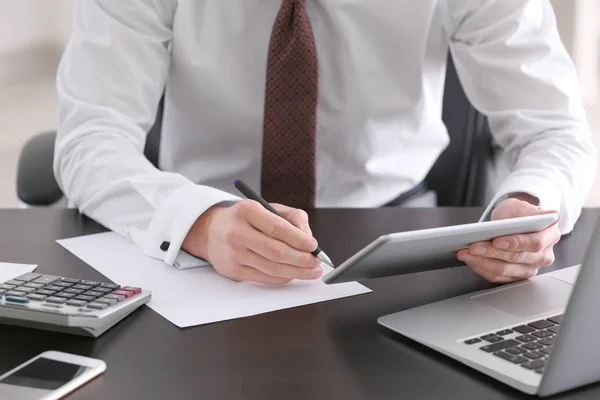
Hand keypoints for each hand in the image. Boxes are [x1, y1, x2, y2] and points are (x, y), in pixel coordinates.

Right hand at [182, 200, 322, 284]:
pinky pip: (264, 278)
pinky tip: (293, 274)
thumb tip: (308, 237)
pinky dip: (282, 278)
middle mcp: (237, 232)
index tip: (314, 246)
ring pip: (272, 268)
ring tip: (311, 271)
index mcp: (247, 211)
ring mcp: (233, 253)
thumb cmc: (244, 219)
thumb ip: (292, 218)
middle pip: (276, 251)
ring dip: (296, 272)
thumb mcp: (267, 208)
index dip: (299, 239)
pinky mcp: (233, 270)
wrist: (211, 231)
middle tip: (316, 262)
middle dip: (301, 259)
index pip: (277, 228)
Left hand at [457, 195, 559, 282]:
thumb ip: (532, 211)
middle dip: (491, 252)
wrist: (513, 222)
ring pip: (505, 270)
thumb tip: (550, 215)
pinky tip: (470, 260)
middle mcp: (543, 255)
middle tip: (473, 246)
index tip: (497, 240)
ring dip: (482, 262)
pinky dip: (481, 268)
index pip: (534, 243)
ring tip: (466, 253)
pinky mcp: (516, 276)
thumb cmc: (518, 214)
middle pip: (516, 259)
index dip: (515, 243)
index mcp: (550, 236)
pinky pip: (498, 277)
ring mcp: (531, 268)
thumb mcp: (523, 206)